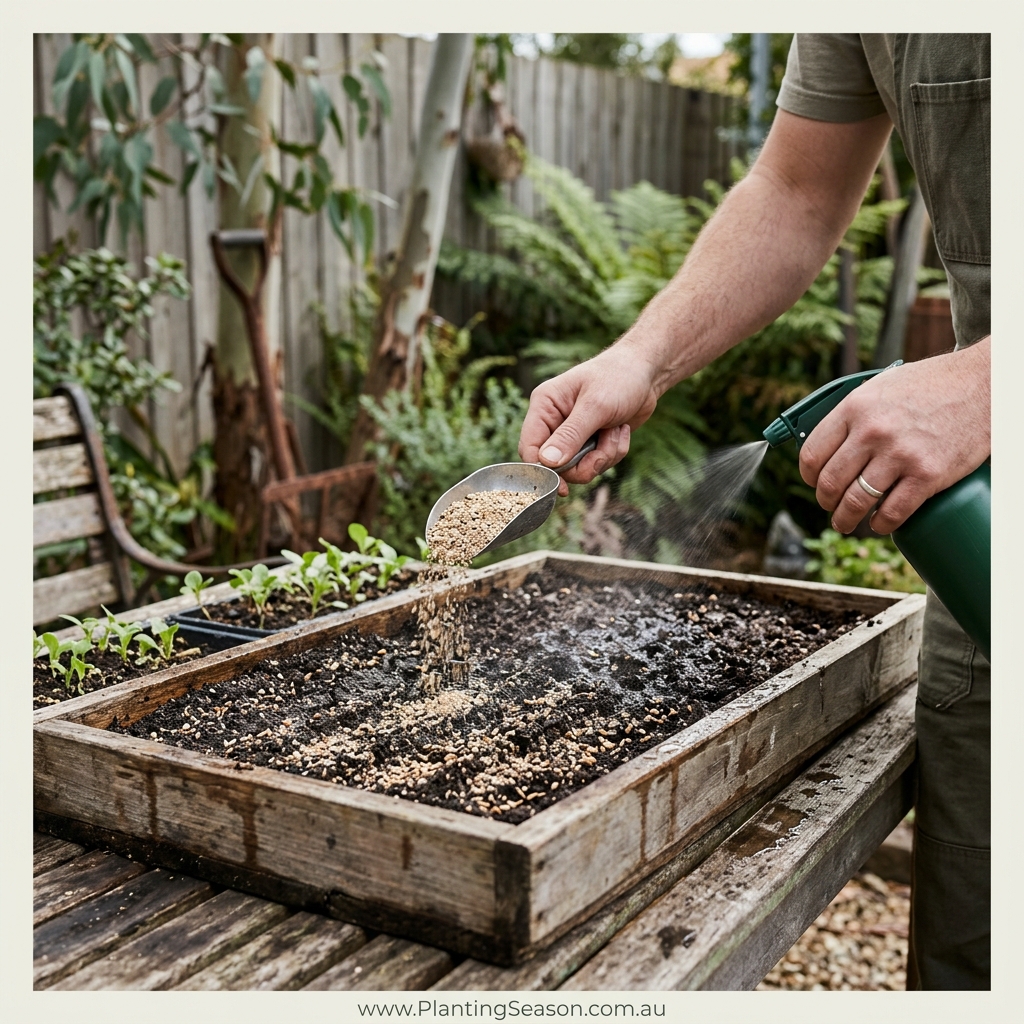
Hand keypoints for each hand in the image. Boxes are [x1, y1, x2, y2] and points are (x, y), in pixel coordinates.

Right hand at [519, 344, 660, 496]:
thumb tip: (548, 462)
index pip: (529, 447)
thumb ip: (570, 435)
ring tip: (615, 433)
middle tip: (602, 452)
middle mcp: (554, 422)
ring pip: (578, 468)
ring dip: (602, 456)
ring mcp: (572, 434)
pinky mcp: (590, 442)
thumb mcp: (595, 406)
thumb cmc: (619, 377)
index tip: (562, 486)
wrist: (647, 373)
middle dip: (584, 463)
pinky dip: (612, 452)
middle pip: (554, 465)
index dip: (542, 470)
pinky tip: (620, 431)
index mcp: (544, 406)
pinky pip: (596, 464)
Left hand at [799, 338, 989, 533]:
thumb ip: (855, 414)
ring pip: (856, 502)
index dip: (809, 476)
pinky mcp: (928, 475)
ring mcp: (900, 455)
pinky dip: (881, 524)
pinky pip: (893, 512)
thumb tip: (829, 441)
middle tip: (830, 507)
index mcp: (854, 408)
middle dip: (825, 502)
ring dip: (846, 520)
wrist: (982, 384)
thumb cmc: (930, 385)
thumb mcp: (880, 388)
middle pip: (830, 483)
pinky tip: (879, 524)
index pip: (812, 455)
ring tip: (846, 524)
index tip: (814, 483)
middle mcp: (872, 432)